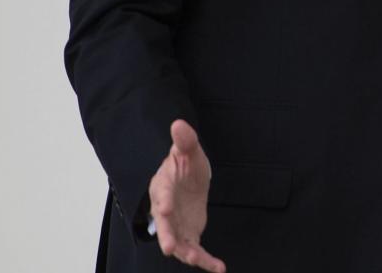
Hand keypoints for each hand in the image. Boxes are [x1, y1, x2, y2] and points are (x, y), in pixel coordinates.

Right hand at [148, 119, 225, 272]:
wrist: (187, 179)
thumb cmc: (183, 165)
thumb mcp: (188, 151)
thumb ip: (185, 141)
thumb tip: (179, 123)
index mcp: (163, 187)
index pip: (162, 194)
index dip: (163, 202)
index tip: (165, 209)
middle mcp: (165, 210)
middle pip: (164, 226)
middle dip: (167, 237)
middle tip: (169, 247)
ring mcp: (176, 226)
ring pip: (179, 244)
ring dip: (189, 254)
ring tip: (201, 262)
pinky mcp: (189, 236)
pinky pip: (196, 251)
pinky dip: (206, 261)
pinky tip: (220, 268)